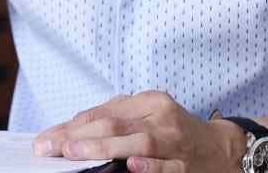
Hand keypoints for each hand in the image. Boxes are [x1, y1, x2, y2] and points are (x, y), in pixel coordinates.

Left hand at [31, 91, 244, 172]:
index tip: (45, 139)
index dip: (71, 126)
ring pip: (137, 143)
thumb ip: (115, 118)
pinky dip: (149, 167)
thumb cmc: (174, 130)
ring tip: (75, 154)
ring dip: (103, 149)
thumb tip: (72, 130)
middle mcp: (162, 118)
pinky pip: (166, 167)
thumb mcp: (147, 115)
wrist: (221, 148)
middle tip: (50, 148)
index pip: (103, 113)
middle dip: (78, 137)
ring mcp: (175, 143)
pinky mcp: (186, 167)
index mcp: (150, 101)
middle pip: (114, 125)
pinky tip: (132, 165)